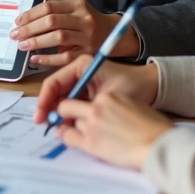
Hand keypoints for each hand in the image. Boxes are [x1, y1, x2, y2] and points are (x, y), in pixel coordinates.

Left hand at [10, 0, 140, 66]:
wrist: (115, 34)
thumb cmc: (88, 23)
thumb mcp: (76, 11)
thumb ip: (56, 14)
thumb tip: (25, 23)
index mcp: (78, 5)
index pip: (49, 7)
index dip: (31, 14)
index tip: (18, 21)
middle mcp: (84, 19)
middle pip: (52, 21)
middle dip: (29, 28)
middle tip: (15, 34)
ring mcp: (87, 36)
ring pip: (58, 37)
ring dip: (36, 41)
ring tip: (22, 45)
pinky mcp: (88, 53)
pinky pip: (65, 57)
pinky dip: (48, 58)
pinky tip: (36, 58)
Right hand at [34, 54, 159, 123]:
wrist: (153, 87)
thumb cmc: (134, 87)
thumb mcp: (106, 98)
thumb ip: (83, 109)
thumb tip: (61, 123)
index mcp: (81, 65)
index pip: (54, 82)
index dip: (45, 100)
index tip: (41, 116)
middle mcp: (79, 71)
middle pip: (55, 91)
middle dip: (48, 108)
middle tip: (43, 125)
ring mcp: (83, 81)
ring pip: (63, 99)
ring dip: (58, 113)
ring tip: (54, 128)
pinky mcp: (88, 91)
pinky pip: (73, 103)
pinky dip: (69, 115)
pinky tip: (67, 126)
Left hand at [54, 92, 172, 169]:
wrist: (160, 146)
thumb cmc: (154, 129)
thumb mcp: (133, 107)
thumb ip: (115, 106)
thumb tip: (105, 113)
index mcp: (109, 97)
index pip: (83, 96)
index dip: (77, 103)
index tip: (77, 109)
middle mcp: (97, 107)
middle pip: (67, 106)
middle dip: (65, 113)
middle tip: (66, 120)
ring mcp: (92, 124)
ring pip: (71, 123)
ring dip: (73, 127)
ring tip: (84, 135)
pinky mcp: (90, 142)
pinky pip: (67, 136)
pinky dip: (64, 136)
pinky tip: (66, 137)